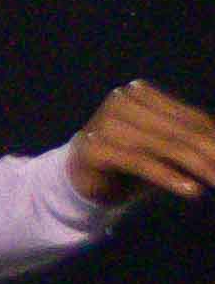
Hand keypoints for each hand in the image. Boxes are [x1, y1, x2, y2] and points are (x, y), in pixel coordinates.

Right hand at [67, 80, 214, 205]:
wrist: (82, 179)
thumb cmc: (131, 161)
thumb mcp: (165, 148)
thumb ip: (191, 140)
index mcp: (140, 93)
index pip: (191, 118)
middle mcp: (121, 100)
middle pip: (180, 132)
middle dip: (210, 154)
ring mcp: (104, 122)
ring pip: (163, 146)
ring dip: (196, 167)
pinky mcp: (93, 147)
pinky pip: (140, 162)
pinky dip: (168, 177)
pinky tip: (191, 190)